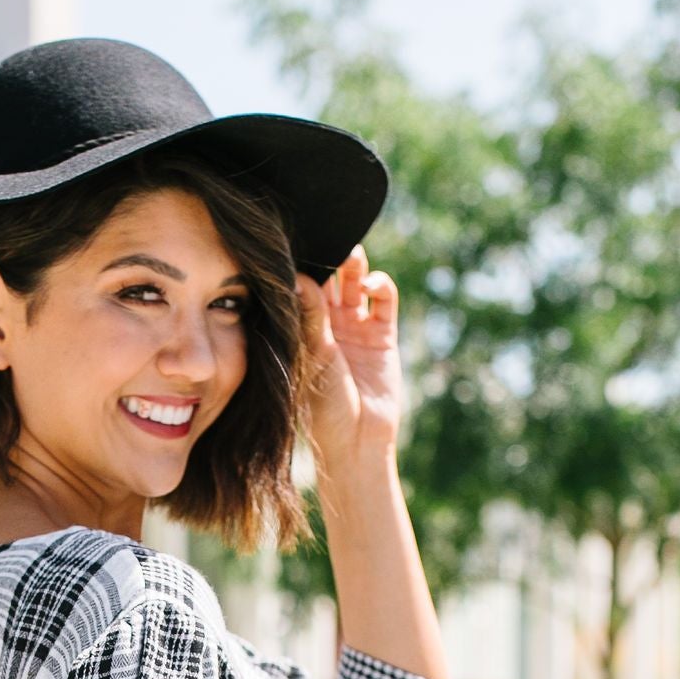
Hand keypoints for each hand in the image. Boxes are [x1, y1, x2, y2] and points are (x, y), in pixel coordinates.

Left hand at [297, 245, 405, 481]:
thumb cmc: (323, 406)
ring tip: (351, 253)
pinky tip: (371, 284)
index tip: (296, 242)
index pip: (301, 286)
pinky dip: (380, 285)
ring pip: (354, 284)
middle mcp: (327, 325)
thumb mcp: (314, 356)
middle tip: (328, 238)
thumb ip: (310, 317)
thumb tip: (299, 276)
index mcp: (302, 329)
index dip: (301, 264)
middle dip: (329, 257)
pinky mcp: (383, 336)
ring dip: (354, 265)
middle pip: (329, 279)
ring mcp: (356, 329)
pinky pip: (383, 301)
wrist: (357, 441)